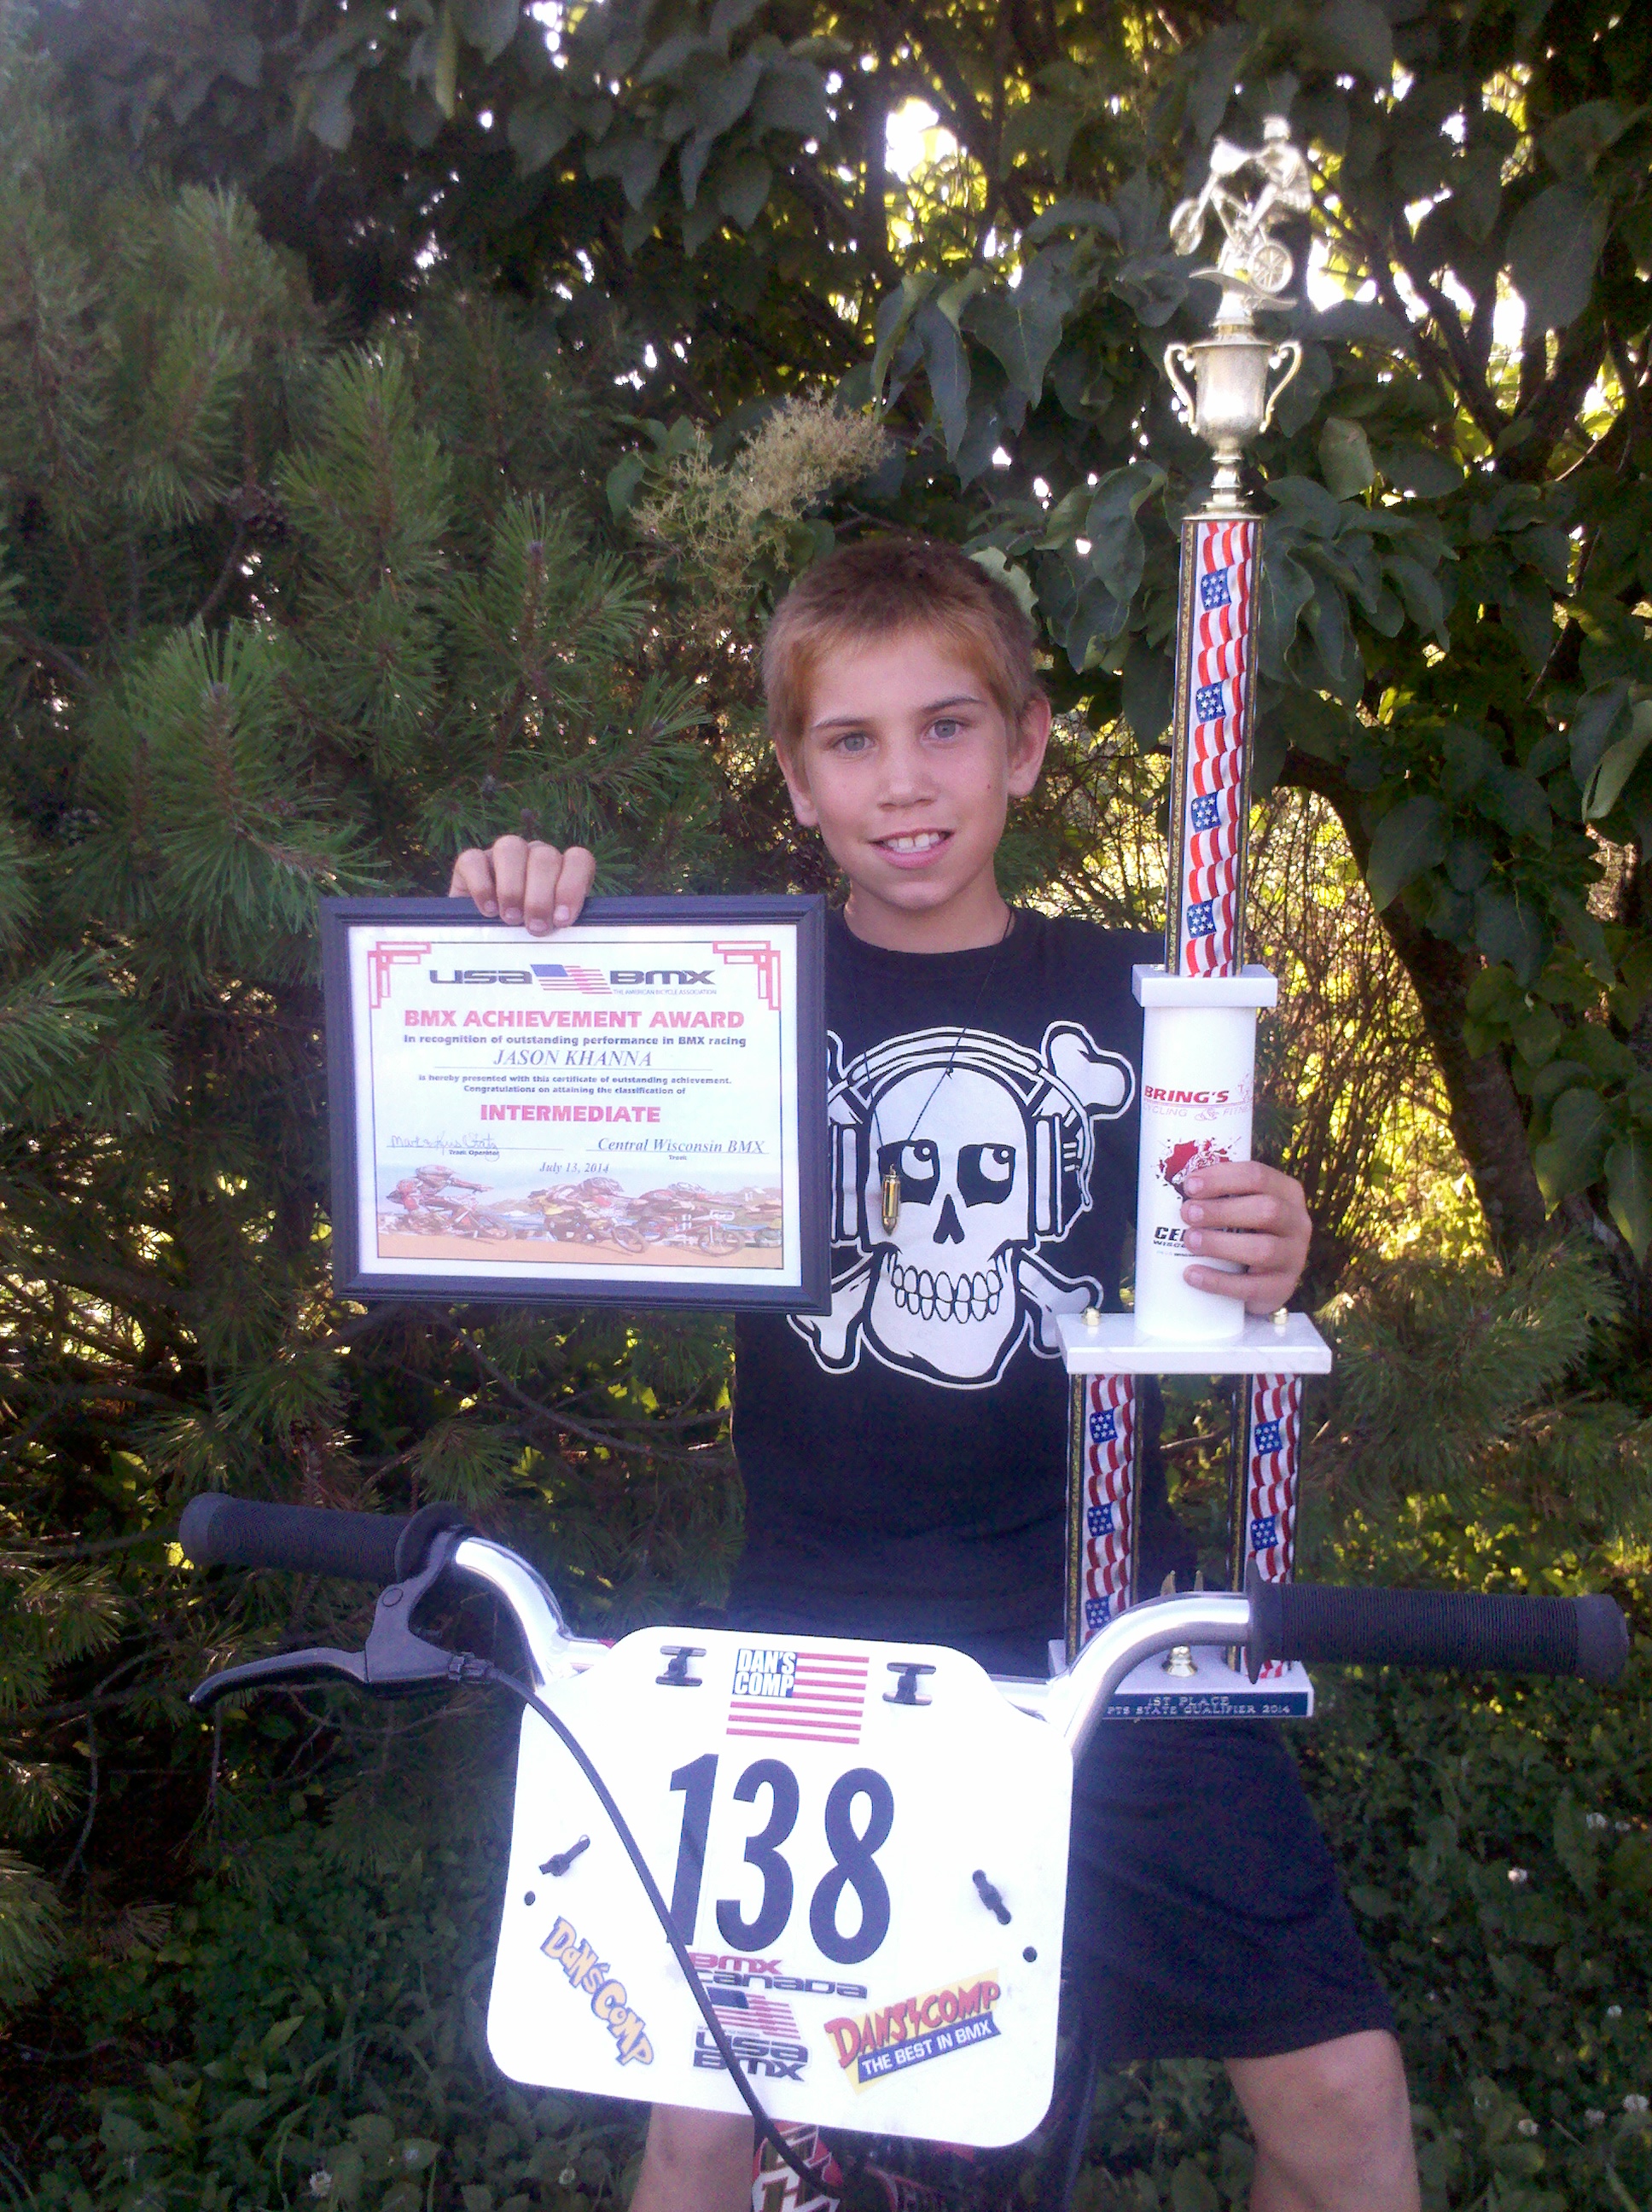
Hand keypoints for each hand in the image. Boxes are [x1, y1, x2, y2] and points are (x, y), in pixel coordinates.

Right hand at [447, 837, 595, 933]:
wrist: (487, 944)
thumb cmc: (527, 938)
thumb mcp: (550, 933)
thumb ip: (561, 926)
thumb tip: (564, 926)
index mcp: (561, 869)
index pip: (578, 859)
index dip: (573, 886)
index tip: (562, 919)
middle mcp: (534, 855)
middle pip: (544, 857)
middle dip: (540, 897)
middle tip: (535, 927)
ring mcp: (502, 855)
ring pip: (510, 848)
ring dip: (512, 887)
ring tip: (511, 918)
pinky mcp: (470, 862)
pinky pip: (473, 860)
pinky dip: (481, 886)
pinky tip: (488, 910)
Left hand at [1179, 1161, 1311, 1314]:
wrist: (1263, 1279)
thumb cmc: (1244, 1231)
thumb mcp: (1241, 1207)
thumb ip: (1220, 1194)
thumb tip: (1173, 1184)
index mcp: (1287, 1193)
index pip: (1258, 1176)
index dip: (1222, 1178)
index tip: (1189, 1185)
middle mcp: (1298, 1222)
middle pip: (1266, 1210)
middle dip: (1222, 1211)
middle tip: (1187, 1213)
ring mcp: (1294, 1257)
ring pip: (1263, 1249)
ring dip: (1220, 1244)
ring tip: (1189, 1240)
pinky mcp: (1282, 1288)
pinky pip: (1251, 1287)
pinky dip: (1218, 1281)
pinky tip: (1191, 1274)